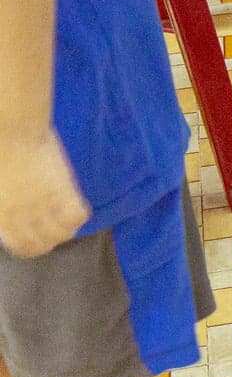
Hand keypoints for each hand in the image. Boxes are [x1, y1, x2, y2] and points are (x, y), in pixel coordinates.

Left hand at [0, 128, 88, 258]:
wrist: (11, 129)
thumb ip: (2, 205)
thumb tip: (8, 214)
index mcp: (2, 216)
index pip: (22, 247)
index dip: (29, 246)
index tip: (33, 238)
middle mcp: (24, 216)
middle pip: (43, 246)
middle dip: (48, 242)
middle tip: (51, 231)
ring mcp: (45, 204)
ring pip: (63, 235)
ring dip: (66, 231)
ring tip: (65, 221)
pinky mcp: (63, 191)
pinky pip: (78, 216)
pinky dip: (78, 215)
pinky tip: (74, 205)